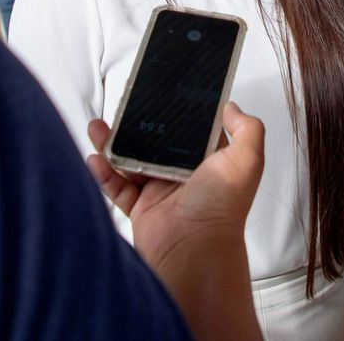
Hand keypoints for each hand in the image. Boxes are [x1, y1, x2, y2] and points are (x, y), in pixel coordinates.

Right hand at [86, 103, 264, 276]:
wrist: (192, 250)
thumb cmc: (220, 209)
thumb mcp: (246, 161)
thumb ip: (247, 130)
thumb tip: (232, 107)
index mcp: (208, 160)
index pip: (188, 128)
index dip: (174, 111)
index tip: (157, 92)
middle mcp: (183, 174)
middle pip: (154, 141)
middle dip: (136, 125)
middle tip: (121, 108)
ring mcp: (159, 190)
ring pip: (131, 159)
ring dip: (113, 144)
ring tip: (99, 129)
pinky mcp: (140, 207)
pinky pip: (117, 186)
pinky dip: (103, 173)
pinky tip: (95, 158)